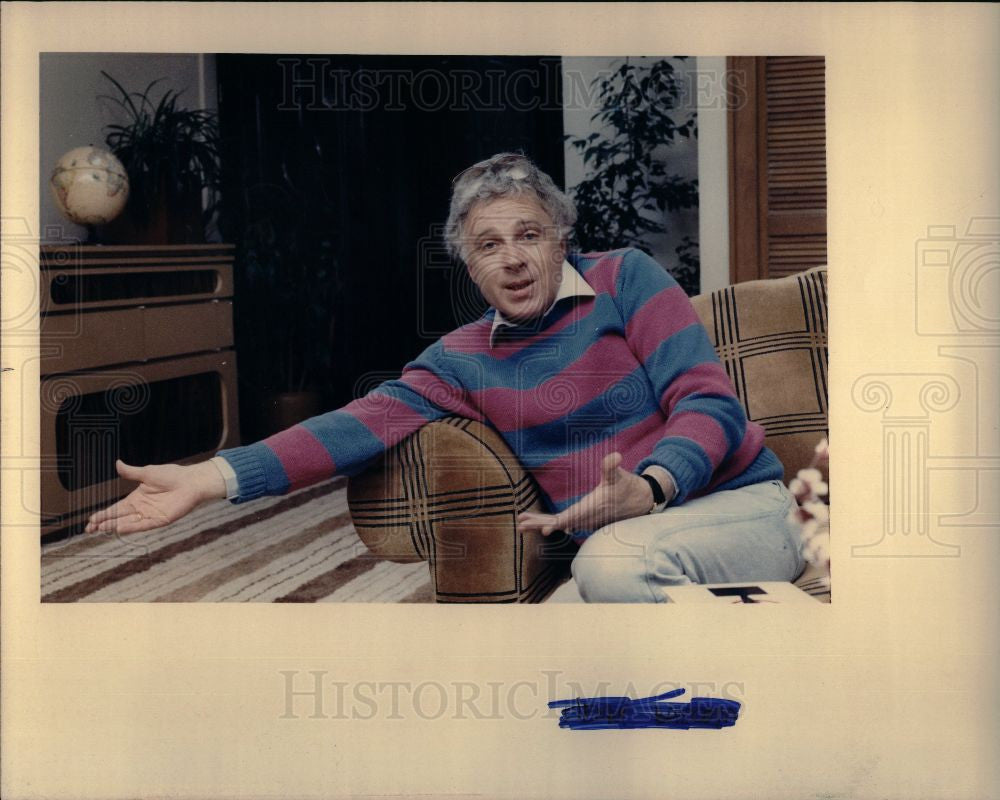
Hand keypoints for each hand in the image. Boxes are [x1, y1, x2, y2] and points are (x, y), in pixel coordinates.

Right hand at [84, 459, 227, 535]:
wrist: (191, 482)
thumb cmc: (172, 475)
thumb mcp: (147, 473)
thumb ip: (131, 472)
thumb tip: (117, 463)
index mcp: (136, 498)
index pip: (116, 508)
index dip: (103, 514)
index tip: (90, 520)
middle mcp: (141, 509)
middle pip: (119, 518)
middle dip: (104, 523)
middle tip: (89, 529)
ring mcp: (150, 516)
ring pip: (128, 523)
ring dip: (114, 526)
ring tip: (100, 529)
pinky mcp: (160, 520)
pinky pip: (143, 525)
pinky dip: (131, 527)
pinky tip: (119, 528)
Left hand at [517, 452, 660, 535]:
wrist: (641, 500)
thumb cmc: (628, 487)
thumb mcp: (619, 475)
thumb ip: (612, 467)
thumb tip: (614, 457)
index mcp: (593, 507)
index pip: (573, 517)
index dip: (559, 523)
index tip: (545, 530)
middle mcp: (588, 518)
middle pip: (561, 524)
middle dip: (540, 525)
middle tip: (520, 526)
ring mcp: (587, 521)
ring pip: (561, 525)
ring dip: (541, 524)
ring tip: (522, 524)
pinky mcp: (586, 520)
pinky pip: (565, 524)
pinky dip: (551, 523)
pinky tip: (539, 524)